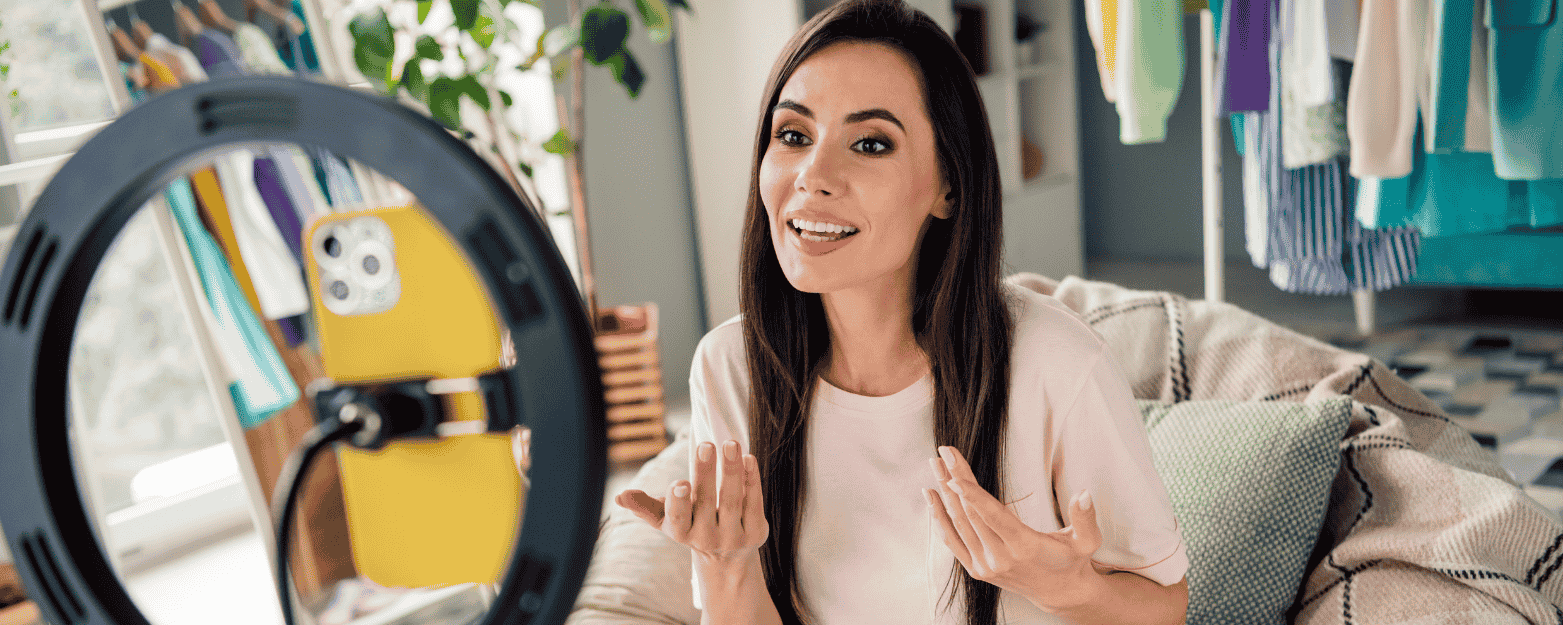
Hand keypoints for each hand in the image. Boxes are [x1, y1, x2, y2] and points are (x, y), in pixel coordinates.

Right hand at [615, 440, 769, 563]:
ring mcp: (733, 536)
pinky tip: (749, 458)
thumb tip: (620, 496)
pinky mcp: (756, 531)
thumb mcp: (666, 519)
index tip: (680, 483)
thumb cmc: (691, 525)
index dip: (678, 502)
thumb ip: (644, 506)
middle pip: (706, 502)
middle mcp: (707, 537)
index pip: (678, 518)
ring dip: (731, 470)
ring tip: (730, 444)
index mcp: (682, 531)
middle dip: (705, 473)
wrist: (727, 557)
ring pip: (732, 500)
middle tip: (706, 445)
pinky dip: (752, 479)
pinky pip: (754, 502)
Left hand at [926, 446, 1103, 609]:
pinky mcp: (976, 570)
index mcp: (1025, 547)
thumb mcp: (1087, 541)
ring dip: (944, 493)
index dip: (973, 495)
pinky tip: (931, 495)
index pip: (993, 517)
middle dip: (954, 480)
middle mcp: (1001, 558)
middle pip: (971, 514)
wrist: (1058, 592)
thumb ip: (1085, 518)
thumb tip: (1084, 494)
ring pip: (958, 524)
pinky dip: (939, 517)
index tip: (955, 474)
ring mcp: (986, 566)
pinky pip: (952, 541)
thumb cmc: (1072, 560)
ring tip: (935, 465)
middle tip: (943, 453)